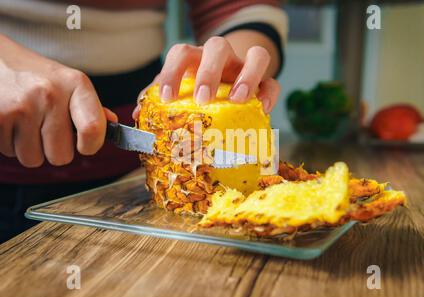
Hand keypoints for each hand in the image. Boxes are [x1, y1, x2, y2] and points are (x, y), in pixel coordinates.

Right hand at [0, 34, 116, 167]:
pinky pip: (9, 153)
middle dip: (53, 150)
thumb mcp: (67, 82)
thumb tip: (113, 123)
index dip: (90, 146)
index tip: (84, 145)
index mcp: (76, 84)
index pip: (93, 130)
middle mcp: (50, 94)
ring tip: (25, 123)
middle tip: (45, 129)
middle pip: (61, 156)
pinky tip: (10, 121)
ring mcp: (22, 106)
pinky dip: (9, 144)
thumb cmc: (33, 74)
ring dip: (29, 149)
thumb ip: (89, 107)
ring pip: (33, 159)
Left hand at [133, 36, 279, 119]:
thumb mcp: (180, 93)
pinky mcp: (265, 82)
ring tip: (237, 99)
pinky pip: (274, 81)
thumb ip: (159, 100)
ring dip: (247, 76)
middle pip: (217, 46)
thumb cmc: (199, 93)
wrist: (230, 89)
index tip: (167, 97)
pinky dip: (269, 93)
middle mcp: (222, 59)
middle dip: (209, 72)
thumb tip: (138, 113)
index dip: (172, 71)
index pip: (182, 53)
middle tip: (203, 99)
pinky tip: (262, 108)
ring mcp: (245, 68)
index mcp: (196, 60)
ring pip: (255, 55)